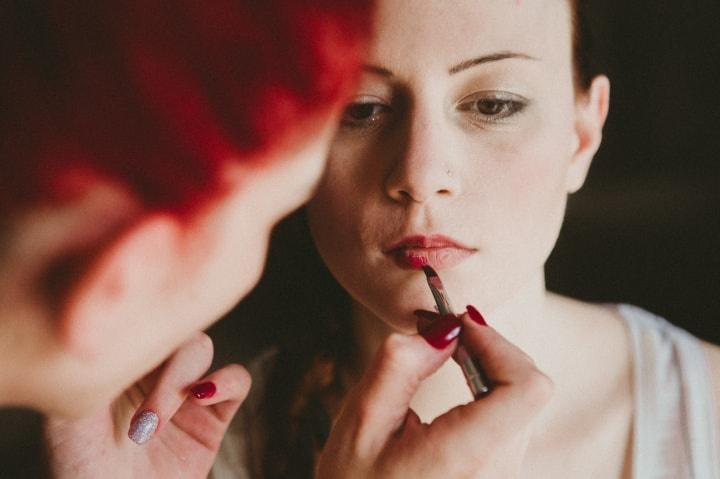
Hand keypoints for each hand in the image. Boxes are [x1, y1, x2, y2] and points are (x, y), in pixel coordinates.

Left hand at [45, 332, 249, 478]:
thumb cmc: (80, 469)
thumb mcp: (66, 416)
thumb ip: (84, 368)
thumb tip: (103, 323)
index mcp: (117, 359)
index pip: (134, 320)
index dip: (133, 331)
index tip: (118, 366)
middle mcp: (151, 369)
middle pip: (169, 331)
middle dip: (154, 369)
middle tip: (139, 419)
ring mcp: (185, 389)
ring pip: (200, 349)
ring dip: (181, 379)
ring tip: (155, 424)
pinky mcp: (215, 414)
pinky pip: (238, 380)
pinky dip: (226, 382)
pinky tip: (203, 397)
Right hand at [317, 307, 552, 478]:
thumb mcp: (361, 418)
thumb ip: (400, 363)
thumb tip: (445, 328)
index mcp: (465, 457)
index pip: (527, 388)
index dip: (498, 344)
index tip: (461, 324)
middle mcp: (497, 473)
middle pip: (527, 391)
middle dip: (491, 350)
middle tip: (447, 333)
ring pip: (523, 405)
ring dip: (491, 370)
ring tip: (451, 356)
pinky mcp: (500, 478)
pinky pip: (513, 423)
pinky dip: (491, 393)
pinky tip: (460, 387)